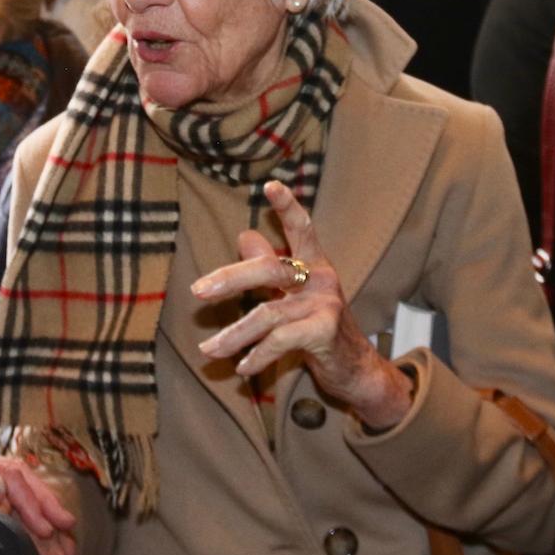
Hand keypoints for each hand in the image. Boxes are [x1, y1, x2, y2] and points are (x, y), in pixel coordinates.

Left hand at [0, 448, 76, 554]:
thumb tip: (1, 485)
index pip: (11, 476)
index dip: (31, 502)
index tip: (46, 528)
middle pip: (20, 475)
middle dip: (45, 500)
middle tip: (66, 524)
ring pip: (18, 481)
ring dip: (41, 502)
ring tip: (62, 523)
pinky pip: (8, 492)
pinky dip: (27, 505)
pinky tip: (39, 519)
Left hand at [191, 180, 413, 429]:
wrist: (356, 369)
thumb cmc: (319, 324)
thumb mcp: (295, 293)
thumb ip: (271, 265)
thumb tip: (244, 234)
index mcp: (314, 262)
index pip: (301, 227)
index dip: (287, 206)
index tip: (270, 186)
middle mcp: (321, 278)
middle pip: (269, 269)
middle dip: (231, 279)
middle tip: (198, 291)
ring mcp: (325, 304)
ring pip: (268, 313)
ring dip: (234, 334)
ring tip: (208, 349)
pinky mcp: (325, 332)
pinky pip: (280, 341)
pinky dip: (257, 355)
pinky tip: (241, 368)